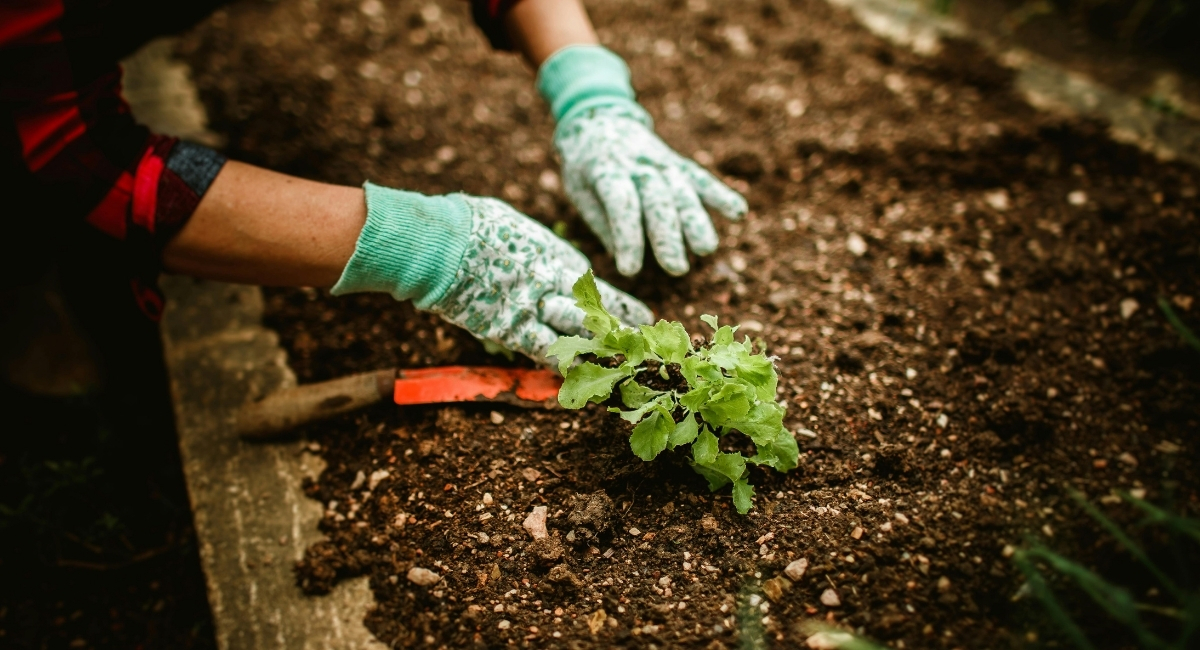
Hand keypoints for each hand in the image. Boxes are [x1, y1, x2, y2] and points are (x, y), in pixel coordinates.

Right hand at [332, 183, 651, 362]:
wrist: (442, 241)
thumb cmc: (472, 223)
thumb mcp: (514, 227)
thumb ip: (532, 246)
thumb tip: (533, 248)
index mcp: (556, 255)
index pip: (596, 287)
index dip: (619, 305)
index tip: (640, 317)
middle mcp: (554, 283)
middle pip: (597, 313)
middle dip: (621, 332)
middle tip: (643, 348)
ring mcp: (534, 308)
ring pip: (579, 336)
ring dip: (600, 353)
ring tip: (622, 368)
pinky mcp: (510, 329)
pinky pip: (544, 352)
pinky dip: (560, 366)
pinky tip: (576, 380)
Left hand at [556, 105, 746, 275]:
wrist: (599, 120)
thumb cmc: (585, 166)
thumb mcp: (578, 190)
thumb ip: (601, 221)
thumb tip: (624, 256)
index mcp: (606, 170)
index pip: (621, 204)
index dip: (627, 237)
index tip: (630, 270)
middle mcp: (638, 164)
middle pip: (657, 200)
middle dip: (668, 235)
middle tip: (675, 268)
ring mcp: (662, 162)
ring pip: (682, 191)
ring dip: (696, 220)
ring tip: (706, 249)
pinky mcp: (678, 163)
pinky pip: (701, 179)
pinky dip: (720, 194)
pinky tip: (739, 213)